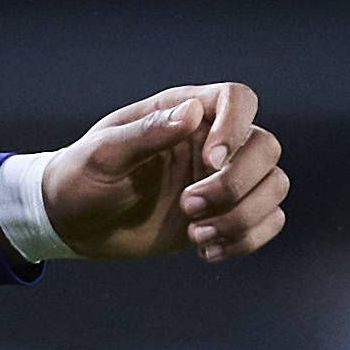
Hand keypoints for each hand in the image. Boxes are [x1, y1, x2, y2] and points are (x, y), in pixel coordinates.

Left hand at [33, 82, 287, 266]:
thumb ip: (147, 133)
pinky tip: (207, 250)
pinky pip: (267, 221)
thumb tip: (191, 113)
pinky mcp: (224, 215)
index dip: (237, 125)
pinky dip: (246, 240)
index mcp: (184, 112)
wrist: (75, 223)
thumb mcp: (103, 155)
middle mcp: (212, 141)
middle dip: (236, 183)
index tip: (211, 158)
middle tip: (188, 205)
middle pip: (266, 147)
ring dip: (242, 216)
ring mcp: (222, 179)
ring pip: (274, 186)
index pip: (239, 99)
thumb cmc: (82, 178)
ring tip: (196, 234)